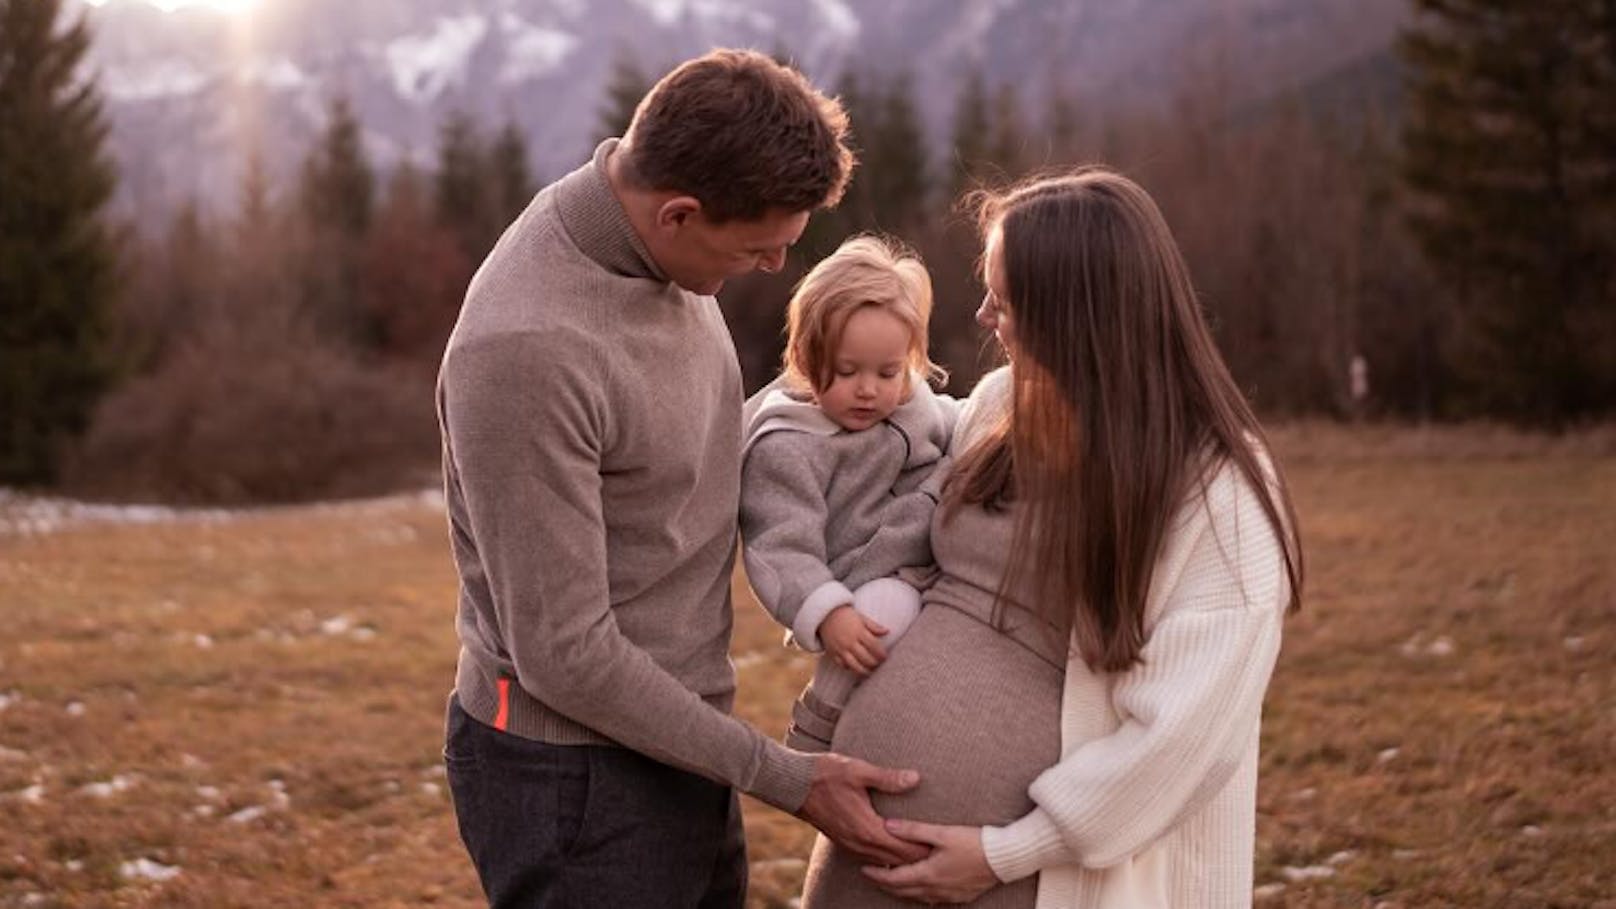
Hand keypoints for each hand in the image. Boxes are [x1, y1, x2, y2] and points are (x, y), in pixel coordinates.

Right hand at [797, 753, 928, 865]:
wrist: (792, 784)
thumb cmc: (825, 773)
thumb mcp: (859, 771)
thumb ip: (888, 778)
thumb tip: (916, 778)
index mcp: (868, 829)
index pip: (904, 848)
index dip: (924, 849)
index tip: (942, 848)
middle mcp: (860, 843)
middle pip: (896, 861)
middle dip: (918, 859)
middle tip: (940, 855)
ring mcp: (850, 845)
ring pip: (883, 863)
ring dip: (902, 862)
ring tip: (922, 858)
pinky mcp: (843, 842)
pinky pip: (870, 859)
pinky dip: (886, 860)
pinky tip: (894, 854)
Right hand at [820, 606, 888, 676]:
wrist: (825, 615)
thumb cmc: (845, 615)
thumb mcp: (861, 617)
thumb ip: (873, 626)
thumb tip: (887, 631)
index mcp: (858, 632)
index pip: (874, 646)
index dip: (881, 654)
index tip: (885, 657)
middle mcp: (850, 642)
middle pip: (866, 658)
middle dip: (874, 663)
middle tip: (878, 664)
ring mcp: (841, 649)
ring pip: (854, 665)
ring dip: (864, 671)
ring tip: (869, 672)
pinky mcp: (833, 653)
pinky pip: (842, 665)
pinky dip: (849, 668)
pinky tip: (855, 668)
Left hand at [862, 820, 997, 903]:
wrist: (1004, 858)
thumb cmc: (974, 843)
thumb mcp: (942, 833)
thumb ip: (913, 830)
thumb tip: (887, 825)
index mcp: (928, 874)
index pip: (893, 879)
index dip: (876, 875)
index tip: (864, 868)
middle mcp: (935, 890)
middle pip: (902, 891)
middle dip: (885, 883)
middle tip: (872, 874)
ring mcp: (948, 895)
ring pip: (916, 897)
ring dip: (902, 889)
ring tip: (892, 879)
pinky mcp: (960, 896)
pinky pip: (932, 899)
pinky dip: (920, 893)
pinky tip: (920, 886)